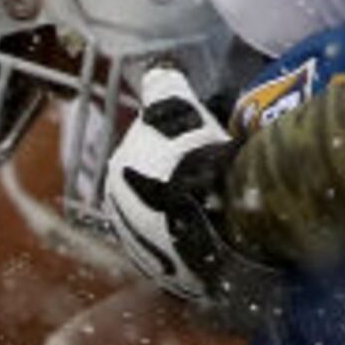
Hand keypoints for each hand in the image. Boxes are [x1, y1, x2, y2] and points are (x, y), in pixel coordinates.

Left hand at [103, 65, 273, 326]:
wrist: (213, 213)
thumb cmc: (190, 155)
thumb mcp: (176, 108)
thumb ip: (162, 88)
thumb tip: (156, 69)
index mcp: (118, 176)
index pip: (144, 154)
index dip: (173, 144)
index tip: (197, 140)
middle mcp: (123, 216)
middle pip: (154, 190)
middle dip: (177, 179)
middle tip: (212, 167)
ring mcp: (148, 249)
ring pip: (171, 221)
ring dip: (189, 211)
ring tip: (223, 198)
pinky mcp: (176, 274)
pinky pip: (191, 248)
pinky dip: (203, 237)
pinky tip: (225, 226)